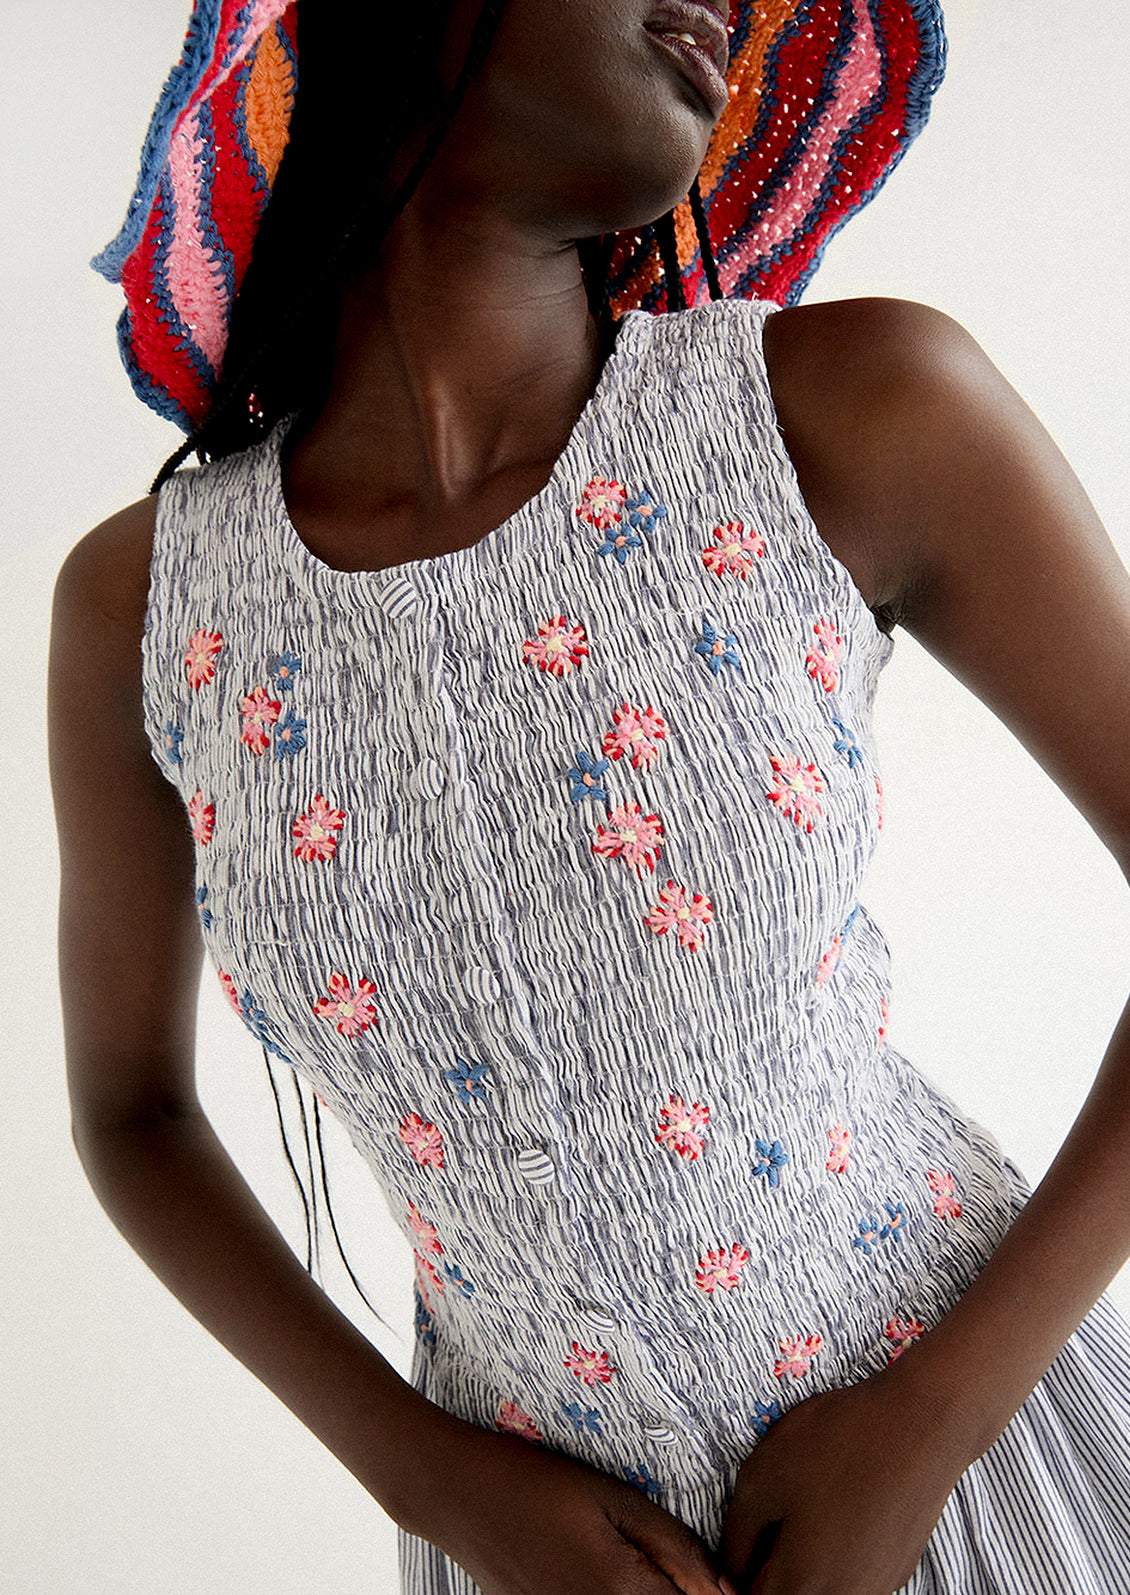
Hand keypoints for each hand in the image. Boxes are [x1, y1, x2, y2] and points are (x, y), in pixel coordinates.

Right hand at [392, 1405, 736, 1594]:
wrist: (455, 1493)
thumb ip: (673, 1546)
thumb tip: (723, 1589)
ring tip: (649, 1568)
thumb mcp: (613, 1497)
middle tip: (691, 1570)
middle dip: (684, 1594)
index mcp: (618, 1594)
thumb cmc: (534, 1481)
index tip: (732, 1580)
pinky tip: (618, 1574)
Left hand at [717, 1362, 966, 1593]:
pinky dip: (835, 1550)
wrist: (921, 1424)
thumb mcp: (761, 1479)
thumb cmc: (838, 1444)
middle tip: (769, 1514)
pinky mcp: (897, 1567)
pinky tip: (838, 1503)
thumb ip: (737, 1537)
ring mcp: (876, 1587)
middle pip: (789, 1594)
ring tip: (804, 1504)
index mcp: (804, 1587)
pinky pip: (851, 1573)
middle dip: (769, 1565)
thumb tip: (731, 1569)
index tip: (742, 1535)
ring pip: (820, 1586)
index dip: (738, 1569)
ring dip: (803, 1559)